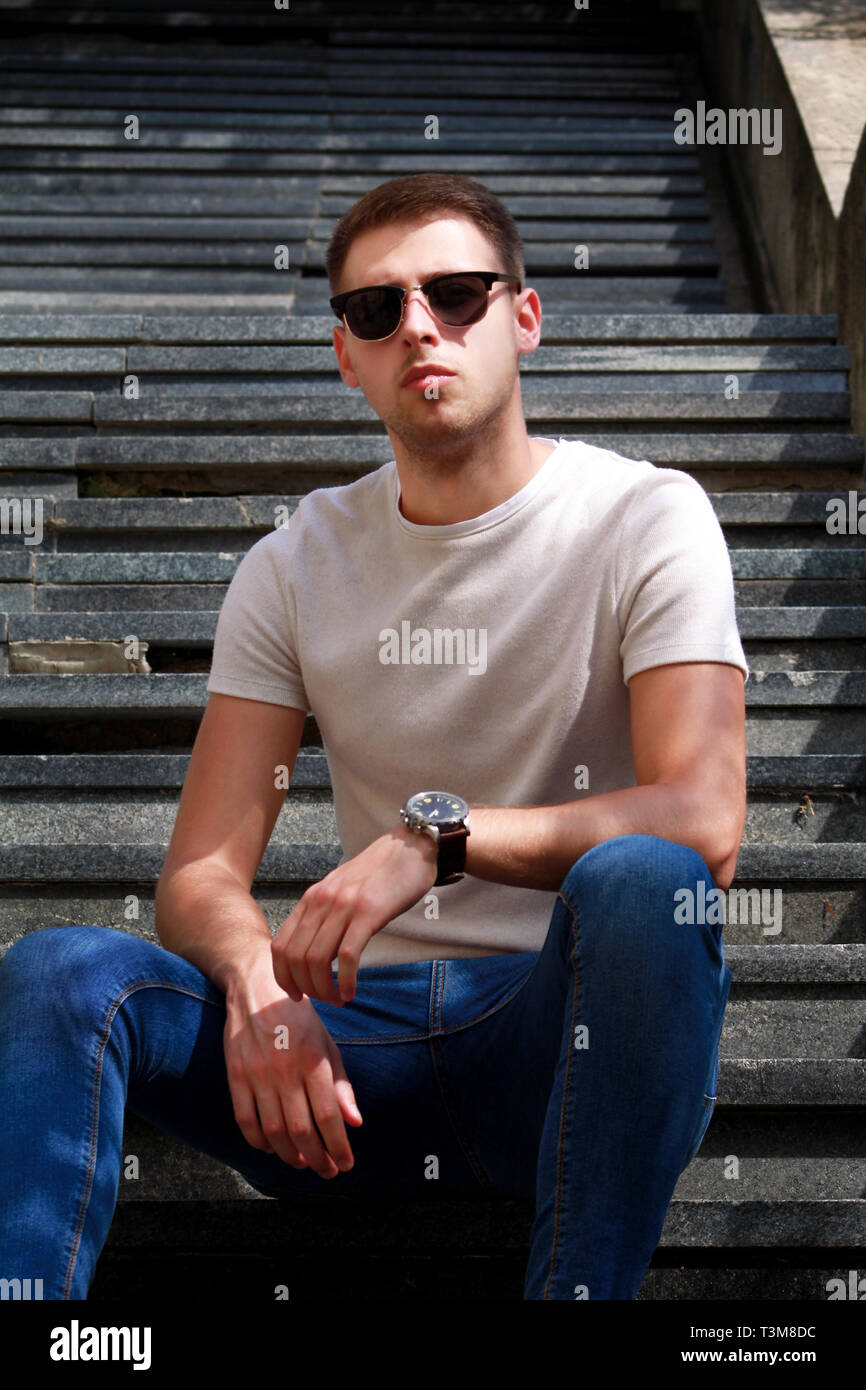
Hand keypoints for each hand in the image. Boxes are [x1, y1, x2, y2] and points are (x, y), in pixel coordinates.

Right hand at [224, 952, 362, 1179]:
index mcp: (313, 1060)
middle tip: (327, 1171)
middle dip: (317, 1159)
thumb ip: (340, 1084)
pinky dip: (258, 1142)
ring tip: (303, 1163)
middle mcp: (285, 1070)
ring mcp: (257, 1074)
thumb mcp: (326, 1043)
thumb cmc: (299, 1018)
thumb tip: (355, 1122)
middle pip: (301, 1130)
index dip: (338, 1147)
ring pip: (273, 1131)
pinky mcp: (235, 1075)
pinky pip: (245, 1120)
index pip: (328, 1116)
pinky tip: (271, 1148)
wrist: (256, 987)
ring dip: (289, 1155)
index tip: (346, 1164)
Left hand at [271, 824, 437, 1004]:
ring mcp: (344, 905)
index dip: (283, 977)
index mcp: (311, 898)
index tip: (297, 994)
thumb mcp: (341, 889)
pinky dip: (346, 981)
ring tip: (338, 999)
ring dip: (324, 989)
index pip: (280, 945)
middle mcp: (321, 901)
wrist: (410, 846)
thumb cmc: (379, 873)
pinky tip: (351, 992)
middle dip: (305, 988)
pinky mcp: (368, 912)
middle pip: (295, 958)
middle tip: (323, 1000)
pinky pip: (347, 956)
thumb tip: (314, 950)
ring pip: (316, 960)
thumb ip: (325, 914)